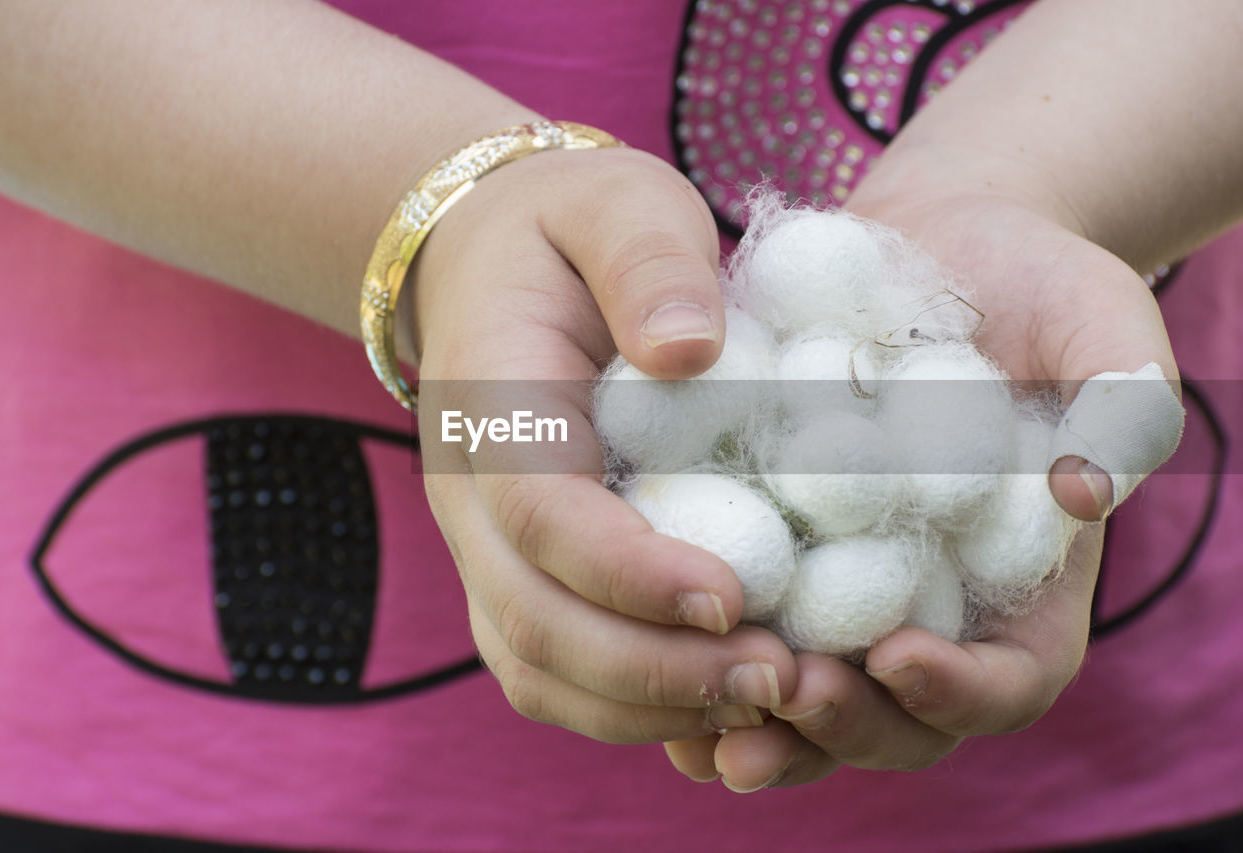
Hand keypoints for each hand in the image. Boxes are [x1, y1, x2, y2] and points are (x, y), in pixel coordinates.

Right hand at [412, 146, 798, 742]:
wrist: (493, 261)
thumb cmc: (570, 230)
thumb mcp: (616, 204)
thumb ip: (647, 264)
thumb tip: (691, 350)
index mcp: (491, 407)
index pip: (539, 513)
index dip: (627, 570)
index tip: (732, 595)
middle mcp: (471, 498)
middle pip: (534, 623)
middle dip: (653, 668)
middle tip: (777, 676)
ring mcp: (488, 547)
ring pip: (538, 669)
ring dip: (645, 704)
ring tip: (765, 697)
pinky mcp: (520, 576)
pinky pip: (556, 671)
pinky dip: (633, 704)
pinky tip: (722, 695)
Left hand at [666, 178, 1177, 789]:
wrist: (941, 247)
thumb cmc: (1040, 287)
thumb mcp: (1100, 325)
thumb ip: (1120, 403)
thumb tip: (1085, 491)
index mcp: (1023, 586)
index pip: (1011, 679)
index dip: (961, 692)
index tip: (898, 655)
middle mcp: (931, 605)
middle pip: (898, 716)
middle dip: (843, 722)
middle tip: (783, 690)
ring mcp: (847, 586)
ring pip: (808, 693)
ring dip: (757, 720)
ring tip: (704, 715)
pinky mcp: (776, 547)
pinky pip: (738, 625)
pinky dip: (697, 657)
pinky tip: (644, 649)